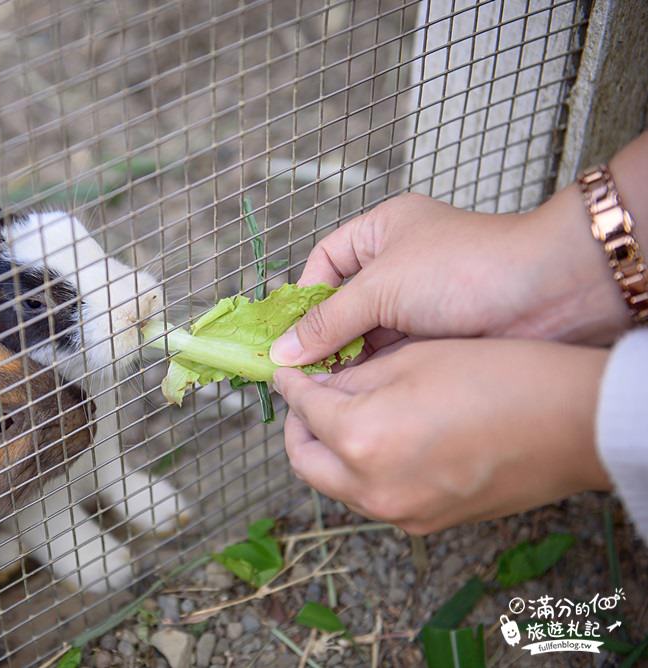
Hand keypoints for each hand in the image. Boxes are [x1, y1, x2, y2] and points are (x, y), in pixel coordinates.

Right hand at [270, 188, 630, 366]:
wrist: (547, 295)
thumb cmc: (465, 268)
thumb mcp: (382, 287)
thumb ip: (329, 321)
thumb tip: (283, 351)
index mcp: (381, 232)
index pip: (324, 262)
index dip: (303, 296)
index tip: (287, 332)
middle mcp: (397, 265)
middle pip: (341, 303)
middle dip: (321, 335)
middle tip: (296, 368)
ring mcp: (417, 303)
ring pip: (364, 334)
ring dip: (345, 358)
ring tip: (320, 385)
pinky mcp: (434, 336)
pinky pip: (389, 354)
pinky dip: (371, 371)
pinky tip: (353, 391)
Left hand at [273, 338, 611, 533]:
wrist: (574, 423)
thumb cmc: (500, 377)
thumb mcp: (412, 358)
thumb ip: (352, 376)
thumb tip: (319, 382)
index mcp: (362, 439)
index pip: (302, 410)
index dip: (291, 385)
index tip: (288, 371)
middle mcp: (372, 488)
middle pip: (304, 460)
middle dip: (297, 426)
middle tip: (307, 396)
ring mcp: (400, 514)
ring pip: (335, 485)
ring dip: (327, 452)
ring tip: (342, 415)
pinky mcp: (425, 524)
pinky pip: (371, 499)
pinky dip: (360, 471)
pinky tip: (379, 440)